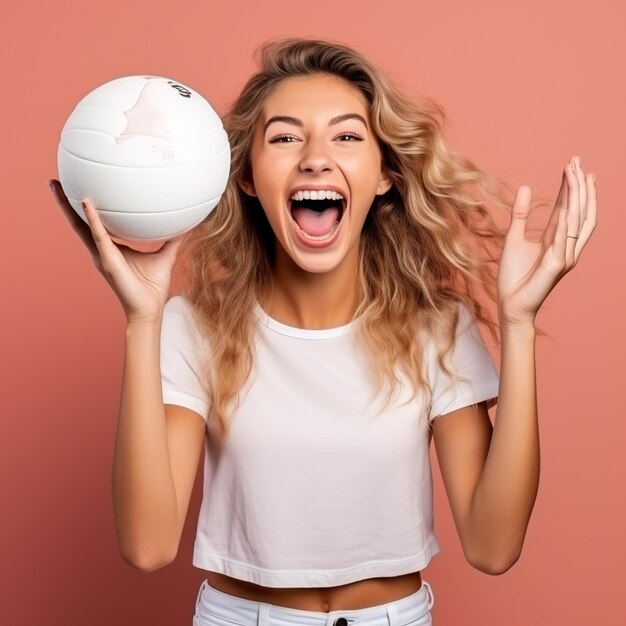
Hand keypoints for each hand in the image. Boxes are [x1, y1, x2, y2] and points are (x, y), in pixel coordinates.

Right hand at [49, 179, 183, 322]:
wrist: (150, 309)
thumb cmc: (153, 287)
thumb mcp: (166, 256)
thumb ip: (173, 240)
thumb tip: (185, 224)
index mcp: (112, 248)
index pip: (94, 224)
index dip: (85, 208)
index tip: (79, 188)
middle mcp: (102, 250)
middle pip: (79, 222)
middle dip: (66, 203)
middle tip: (55, 182)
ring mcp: (102, 255)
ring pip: (80, 227)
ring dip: (68, 207)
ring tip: (58, 187)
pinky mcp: (107, 261)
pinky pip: (98, 236)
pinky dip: (92, 220)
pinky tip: (87, 204)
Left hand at [497, 156, 596, 325]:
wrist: (510, 304)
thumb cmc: (513, 276)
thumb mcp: (513, 239)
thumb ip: (520, 215)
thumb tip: (525, 186)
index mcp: (556, 239)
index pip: (568, 207)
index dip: (571, 186)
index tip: (573, 164)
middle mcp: (566, 246)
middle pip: (579, 210)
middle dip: (579, 185)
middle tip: (577, 161)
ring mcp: (565, 256)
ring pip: (577, 221)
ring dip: (577, 197)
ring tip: (575, 174)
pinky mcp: (557, 267)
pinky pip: (563, 241)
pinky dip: (566, 224)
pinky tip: (566, 206)